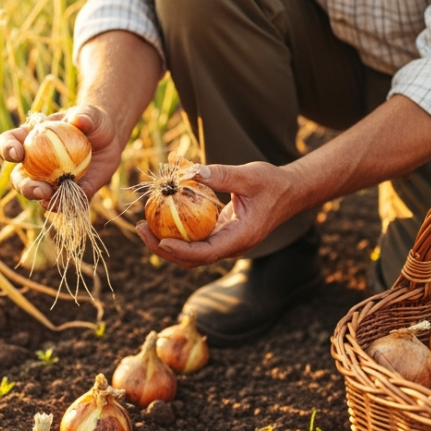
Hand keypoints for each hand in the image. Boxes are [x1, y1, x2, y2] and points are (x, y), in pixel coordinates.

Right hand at [0, 105, 123, 207]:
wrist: (109, 140)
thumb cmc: (92, 122)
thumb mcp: (91, 115)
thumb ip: (85, 115)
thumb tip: (79, 120)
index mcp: (30, 139)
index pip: (10, 142)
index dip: (7, 149)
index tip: (16, 153)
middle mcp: (34, 164)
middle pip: (19, 179)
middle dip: (25, 187)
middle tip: (39, 189)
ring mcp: (49, 181)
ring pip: (39, 196)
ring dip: (44, 200)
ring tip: (55, 199)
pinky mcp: (68, 194)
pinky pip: (65, 204)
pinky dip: (70, 206)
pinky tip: (78, 203)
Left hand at [137, 162, 300, 268]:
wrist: (290, 192)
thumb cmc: (272, 184)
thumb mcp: (249, 175)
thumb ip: (222, 175)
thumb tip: (192, 171)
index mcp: (240, 238)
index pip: (206, 253)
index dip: (181, 250)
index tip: (161, 240)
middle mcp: (231, 246)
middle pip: (192, 259)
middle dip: (163, 250)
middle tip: (141, 230)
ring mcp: (224, 242)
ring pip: (190, 253)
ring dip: (165, 243)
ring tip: (143, 226)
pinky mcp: (219, 235)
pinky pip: (194, 239)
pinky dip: (176, 231)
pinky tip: (160, 216)